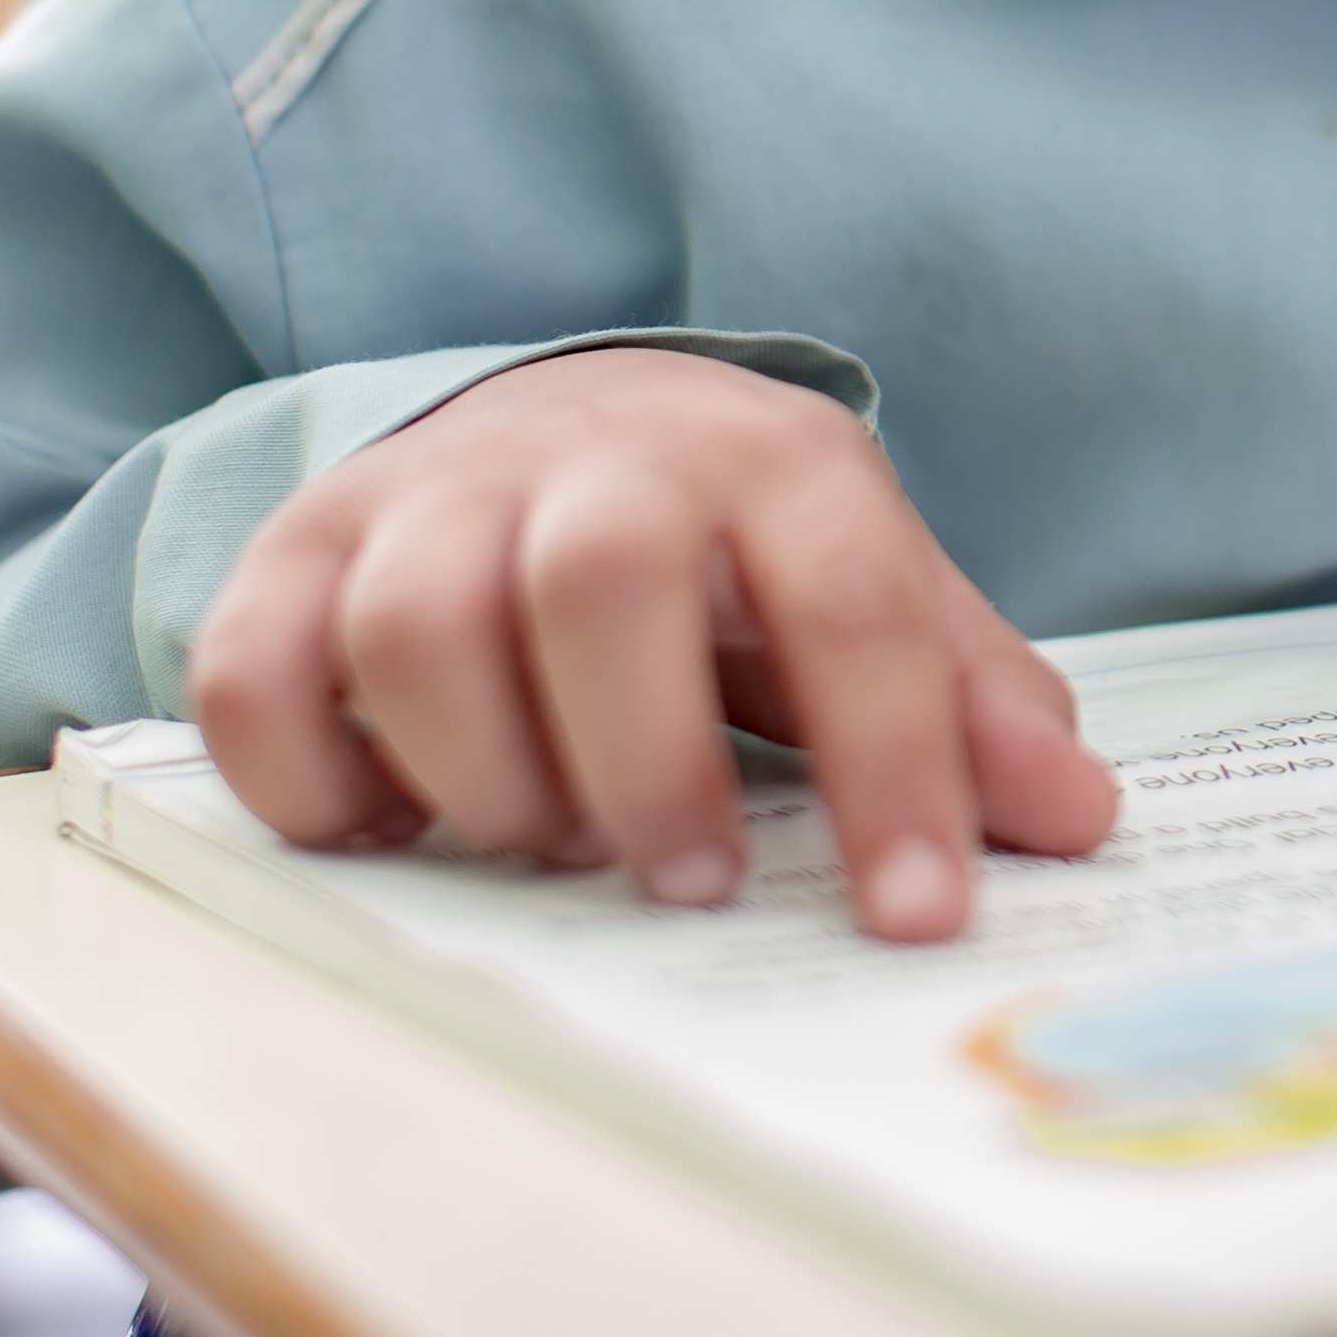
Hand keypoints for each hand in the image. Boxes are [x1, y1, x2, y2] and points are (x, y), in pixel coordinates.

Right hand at [189, 344, 1118, 935]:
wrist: (564, 418)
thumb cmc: (739, 552)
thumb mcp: (875, 594)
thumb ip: (972, 704)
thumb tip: (1080, 818)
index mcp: (767, 461)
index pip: (849, 603)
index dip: (894, 767)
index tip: (917, 918)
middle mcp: (590, 455)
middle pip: (597, 584)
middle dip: (648, 767)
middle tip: (694, 886)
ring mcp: (424, 497)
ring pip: (418, 632)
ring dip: (492, 780)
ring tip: (559, 847)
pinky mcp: (293, 556)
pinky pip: (256, 677)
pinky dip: (318, 785)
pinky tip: (402, 830)